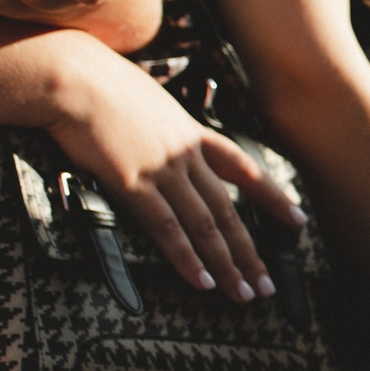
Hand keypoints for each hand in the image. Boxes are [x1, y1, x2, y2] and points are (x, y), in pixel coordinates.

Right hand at [44, 39, 304, 300]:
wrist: (71, 76)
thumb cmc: (96, 82)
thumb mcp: (145, 97)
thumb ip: (160, 124)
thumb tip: (156, 130)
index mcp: (191, 132)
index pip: (245, 169)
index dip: (273, 197)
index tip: (298, 218)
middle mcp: (186, 156)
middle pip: (228, 211)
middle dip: (251, 252)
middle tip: (266, 284)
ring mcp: (162, 171)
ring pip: (206, 226)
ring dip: (227, 265)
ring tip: (244, 294)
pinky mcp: (133, 185)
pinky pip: (168, 230)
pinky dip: (188, 259)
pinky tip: (204, 281)